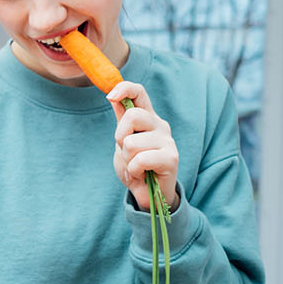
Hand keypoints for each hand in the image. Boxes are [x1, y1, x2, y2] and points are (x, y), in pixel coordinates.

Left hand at [108, 81, 179, 211]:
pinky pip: (141, 160)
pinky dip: (134, 171)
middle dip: (120, 137)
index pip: (139, 92)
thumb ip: (121, 120)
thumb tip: (113, 96)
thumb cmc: (135, 167)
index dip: (124, 88)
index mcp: (147, 118)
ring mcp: (167, 140)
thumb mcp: (123, 142)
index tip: (110, 96)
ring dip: (127, 160)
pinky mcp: (171, 158)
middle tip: (126, 153)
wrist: (148, 195)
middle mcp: (159, 125)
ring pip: (132, 143)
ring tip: (134, 167)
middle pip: (132, 116)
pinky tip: (140, 175)